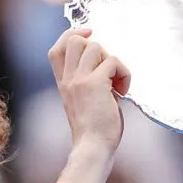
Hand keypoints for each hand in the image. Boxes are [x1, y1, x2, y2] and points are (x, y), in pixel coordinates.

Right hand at [48, 27, 130, 153]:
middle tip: (108, 66)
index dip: (72, 35)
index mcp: (63, 83)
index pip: (57, 49)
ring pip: (96, 46)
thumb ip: (88, 82)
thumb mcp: (84, 101)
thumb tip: (107, 64)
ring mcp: (79, 80)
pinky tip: (123, 91)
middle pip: (75, 40)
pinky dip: (124, 74)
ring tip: (117, 83)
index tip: (89, 35)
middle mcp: (68, 79)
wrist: (93, 146)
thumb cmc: (94, 129)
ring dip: (113, 61)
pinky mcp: (95, 83)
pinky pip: (114, 61)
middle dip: (96, 45)